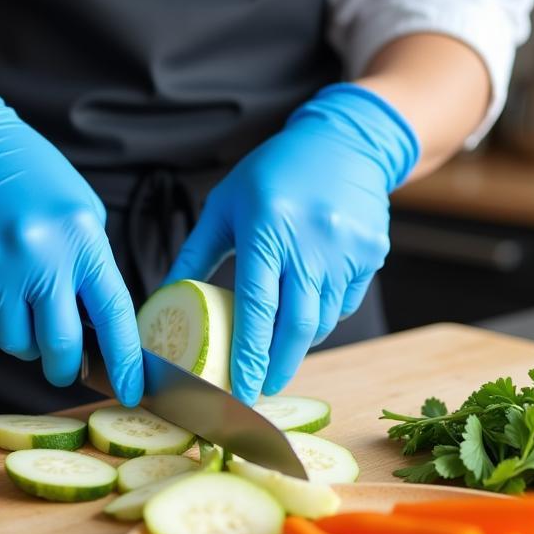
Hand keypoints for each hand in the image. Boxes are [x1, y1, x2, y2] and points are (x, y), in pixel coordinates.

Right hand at [0, 75, 142, 405]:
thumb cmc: (29, 177)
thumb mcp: (78, 210)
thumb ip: (89, 266)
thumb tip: (98, 330)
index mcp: (81, 237)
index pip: (114, 313)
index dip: (127, 360)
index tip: (132, 391)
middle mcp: (40, 254)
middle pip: (61, 345)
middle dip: (66, 367)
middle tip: (66, 367)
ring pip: (15, 342)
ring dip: (22, 337)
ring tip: (20, 301)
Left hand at [166, 83, 418, 404]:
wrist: (344, 142)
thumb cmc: (272, 172)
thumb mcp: (225, 205)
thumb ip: (195, 254)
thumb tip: (163, 297)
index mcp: (266, 228)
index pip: (256, 307)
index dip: (248, 356)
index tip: (239, 391)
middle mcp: (311, 242)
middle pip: (296, 327)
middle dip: (277, 367)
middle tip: (259, 390)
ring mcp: (347, 250)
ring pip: (322, 320)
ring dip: (298, 342)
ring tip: (277, 349)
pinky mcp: (371, 254)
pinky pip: (343, 302)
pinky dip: (322, 313)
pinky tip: (306, 301)